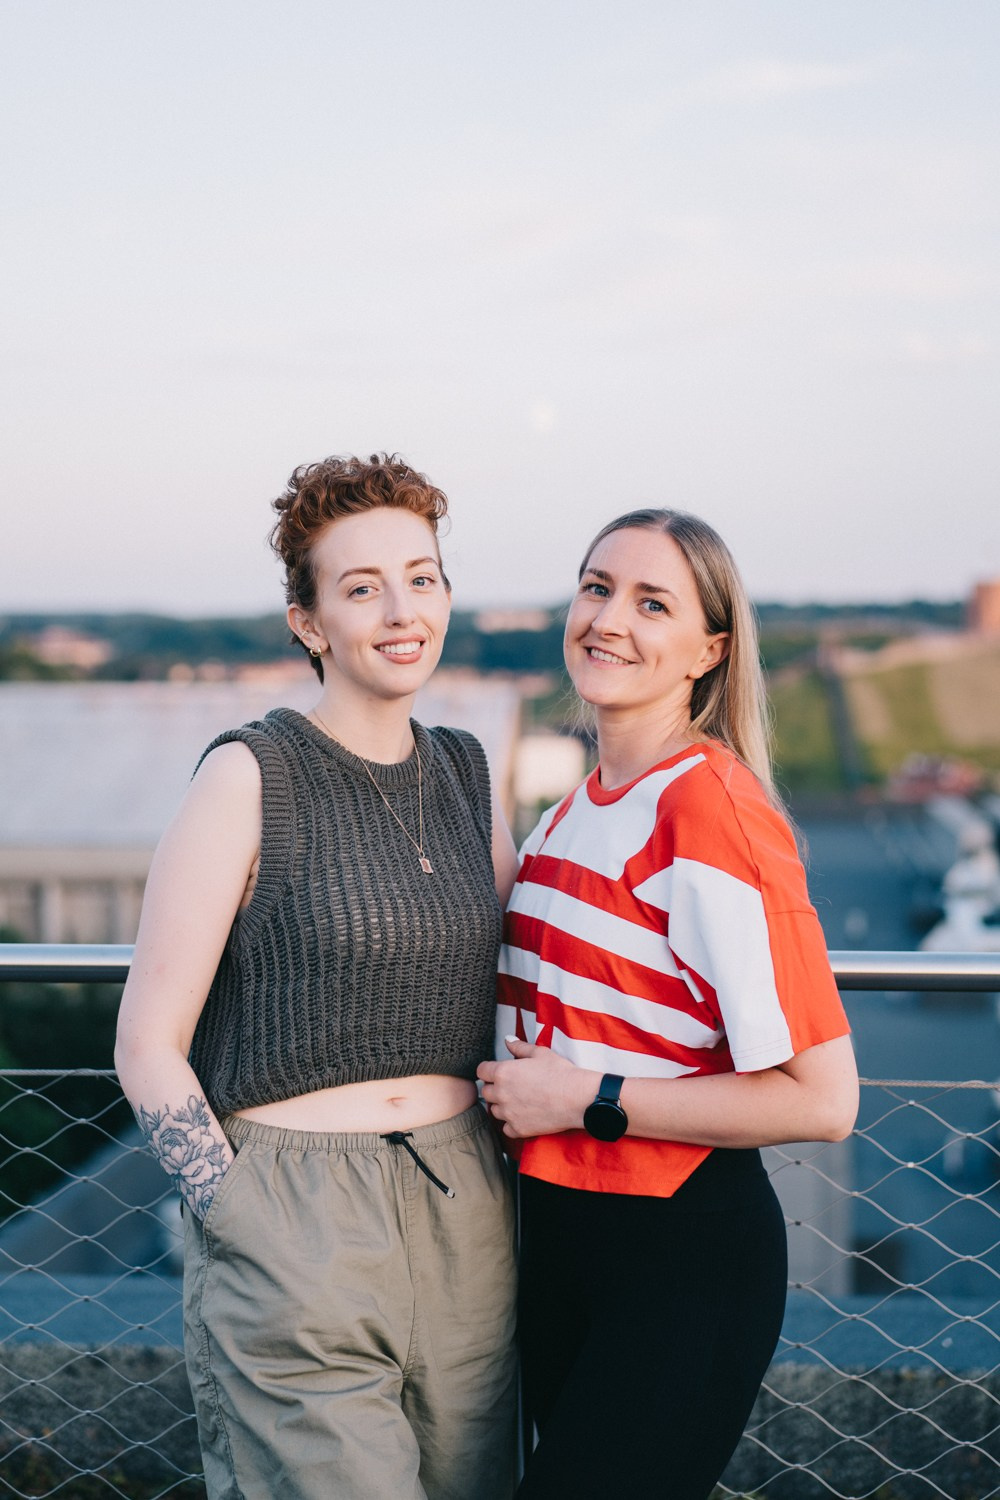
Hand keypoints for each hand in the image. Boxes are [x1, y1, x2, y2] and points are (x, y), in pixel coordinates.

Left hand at [477, 1036, 597, 1137]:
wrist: (577, 1098)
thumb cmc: (560, 1073)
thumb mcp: (540, 1053)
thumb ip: (519, 1047)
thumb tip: (507, 1040)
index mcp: (503, 1072)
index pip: (481, 1071)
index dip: (488, 1070)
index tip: (496, 1071)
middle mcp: (501, 1094)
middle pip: (486, 1092)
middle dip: (495, 1088)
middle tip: (511, 1085)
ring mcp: (509, 1114)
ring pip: (494, 1111)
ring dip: (502, 1106)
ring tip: (518, 1101)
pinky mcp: (518, 1129)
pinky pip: (506, 1128)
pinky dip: (511, 1124)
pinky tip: (523, 1116)